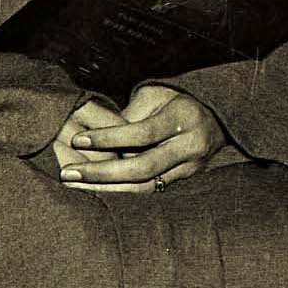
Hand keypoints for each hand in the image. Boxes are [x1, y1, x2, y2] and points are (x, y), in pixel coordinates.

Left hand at [44, 83, 218, 193]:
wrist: (219, 117)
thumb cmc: (176, 100)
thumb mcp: (156, 94)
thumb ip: (131, 113)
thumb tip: (100, 135)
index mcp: (183, 118)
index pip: (142, 133)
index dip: (109, 138)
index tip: (77, 140)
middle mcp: (191, 146)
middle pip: (143, 167)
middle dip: (102, 173)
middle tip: (67, 173)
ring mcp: (192, 168)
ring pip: (147, 187)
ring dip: (108, 190)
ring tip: (75, 187)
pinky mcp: (187, 180)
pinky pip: (152, 191)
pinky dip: (123, 194)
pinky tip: (96, 192)